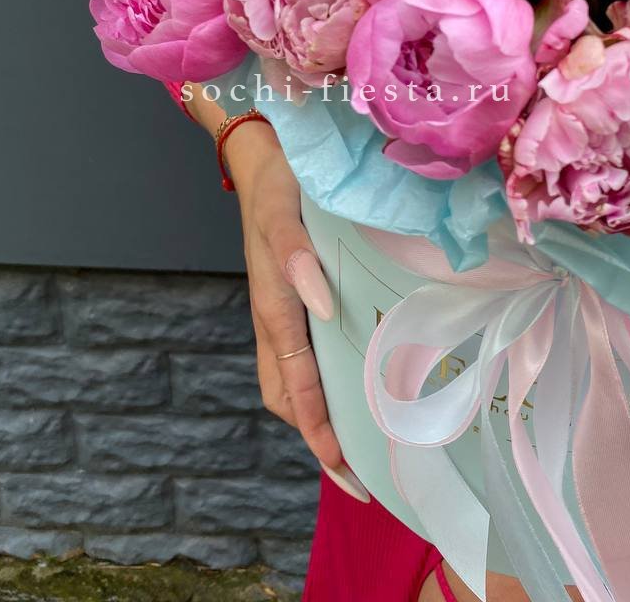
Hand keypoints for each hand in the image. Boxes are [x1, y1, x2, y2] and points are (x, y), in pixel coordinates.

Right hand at [182, 83, 368, 501]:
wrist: (265, 150)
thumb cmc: (279, 179)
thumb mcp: (282, 209)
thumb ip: (296, 254)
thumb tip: (319, 305)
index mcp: (273, 304)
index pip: (294, 384)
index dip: (319, 430)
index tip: (347, 470)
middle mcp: (276, 315)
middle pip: (287, 396)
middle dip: (319, 439)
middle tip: (363, 479)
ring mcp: (282, 306)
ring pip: (292, 378)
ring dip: (320, 415)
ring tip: (364, 445)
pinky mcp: (293, 293)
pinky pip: (304, 352)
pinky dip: (323, 381)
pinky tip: (357, 380)